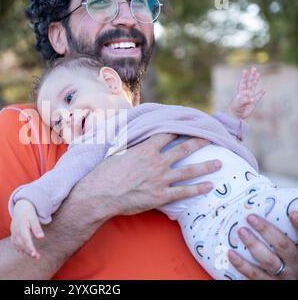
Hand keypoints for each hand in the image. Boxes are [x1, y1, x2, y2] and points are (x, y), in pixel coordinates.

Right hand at [10, 200, 44, 258]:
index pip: (26, 241)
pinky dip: (18, 248)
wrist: (21, 208)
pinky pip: (14, 243)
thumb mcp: (34, 219)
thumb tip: (41, 237)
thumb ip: (37, 228)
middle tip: (37, 257)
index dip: (30, 248)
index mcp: (22, 228)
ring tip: (33, 255)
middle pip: (22, 245)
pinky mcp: (12, 233)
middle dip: (29, 252)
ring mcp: (13, 233)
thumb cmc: (29, 213)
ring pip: (18, 245)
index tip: (35, 255)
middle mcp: (16, 231)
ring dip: (25, 251)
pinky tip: (23, 252)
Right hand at [82, 134, 220, 216]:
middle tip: (213, 139)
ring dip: (206, 166)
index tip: (190, 125)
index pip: (167, 135)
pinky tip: (209, 186)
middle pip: (183, 149)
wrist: (102, 193)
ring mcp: (160, 179)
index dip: (180, 129)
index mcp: (146, 149)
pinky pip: (184, 192)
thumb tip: (133, 136)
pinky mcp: (160, 196)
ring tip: (219, 163)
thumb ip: (130, 144)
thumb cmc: (105, 172)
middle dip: (200, 142)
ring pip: (189, 170)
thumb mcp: (117, 152)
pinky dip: (198, 189)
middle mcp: (157, 162)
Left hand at [228, 67, 264, 119]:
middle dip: (252, 75)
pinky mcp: (253, 103)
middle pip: (249, 82)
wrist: (235, 116)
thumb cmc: (235, 109)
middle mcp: (245, 93)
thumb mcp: (238, 104)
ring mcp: (250, 97)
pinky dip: (261, 94)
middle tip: (254, 68)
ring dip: (256, 81)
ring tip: (258, 74)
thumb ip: (244, 100)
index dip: (244, 77)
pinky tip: (264, 90)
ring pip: (254, 87)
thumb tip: (252, 99)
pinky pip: (258, 97)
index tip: (245, 70)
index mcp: (241, 92)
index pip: (243, 83)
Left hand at [228, 212, 297, 279]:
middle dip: (267, 231)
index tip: (292, 213)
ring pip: (268, 260)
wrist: (291, 285)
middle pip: (282, 246)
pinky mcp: (267, 283)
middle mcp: (294, 265)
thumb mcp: (296, 250)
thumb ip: (293, 235)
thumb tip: (287, 213)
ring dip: (253, 245)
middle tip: (251, 218)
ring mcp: (281, 276)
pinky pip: (254, 274)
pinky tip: (230, 253)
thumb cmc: (292, 264)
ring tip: (241, 231)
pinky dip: (241, 264)